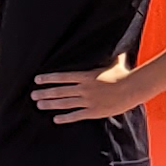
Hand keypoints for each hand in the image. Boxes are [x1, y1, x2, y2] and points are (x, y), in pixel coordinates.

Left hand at [26, 60, 140, 121]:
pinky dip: (65, 118)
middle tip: (32, 95)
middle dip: (45, 93)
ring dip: (50, 105)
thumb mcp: (114, 63)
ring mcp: (88, 101)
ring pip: (64, 103)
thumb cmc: (124, 75)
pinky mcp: (94, 112)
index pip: (62, 77)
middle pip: (60, 91)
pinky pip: (76, 116)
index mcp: (86, 76)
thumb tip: (117, 46)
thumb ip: (110, 56)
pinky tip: (55, 119)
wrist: (133, 89)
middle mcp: (84, 88)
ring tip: (39, 105)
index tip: (37, 80)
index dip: (48, 78)